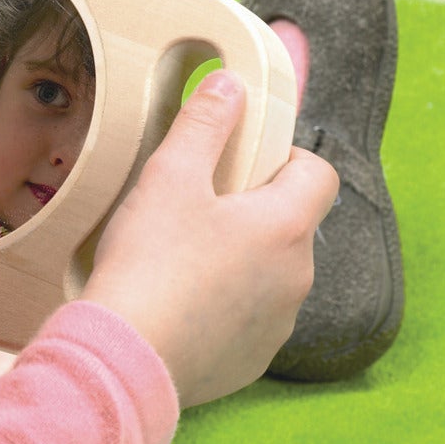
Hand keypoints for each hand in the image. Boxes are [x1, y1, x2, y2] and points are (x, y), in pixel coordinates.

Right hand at [80, 71, 338, 407]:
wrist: (125, 355)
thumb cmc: (150, 261)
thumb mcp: (169, 176)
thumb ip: (204, 124)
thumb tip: (230, 83)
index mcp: (285, 226)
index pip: (319, 173)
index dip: (286, 157)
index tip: (242, 161)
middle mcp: (297, 278)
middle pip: (291, 224)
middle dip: (252, 209)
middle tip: (194, 206)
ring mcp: (277, 325)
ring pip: (270, 273)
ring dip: (239, 259)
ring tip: (177, 257)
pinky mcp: (250, 360)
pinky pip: (248, 319)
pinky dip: (222, 306)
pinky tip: (175, 302)